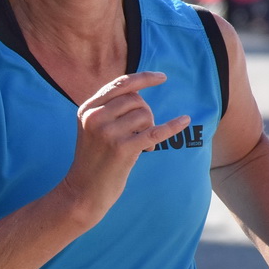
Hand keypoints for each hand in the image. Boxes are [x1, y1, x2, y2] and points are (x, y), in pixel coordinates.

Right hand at [57, 72, 190, 226]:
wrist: (83, 191)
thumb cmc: (94, 159)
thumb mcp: (93, 129)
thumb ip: (109, 109)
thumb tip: (139, 92)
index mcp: (87, 109)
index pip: (120, 85)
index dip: (143, 78)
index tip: (162, 77)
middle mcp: (95, 118)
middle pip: (134, 99)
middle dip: (145, 112)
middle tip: (142, 131)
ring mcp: (108, 133)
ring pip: (144, 115)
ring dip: (149, 127)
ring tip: (142, 144)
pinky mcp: (122, 149)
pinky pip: (155, 132)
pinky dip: (172, 126)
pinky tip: (185, 121)